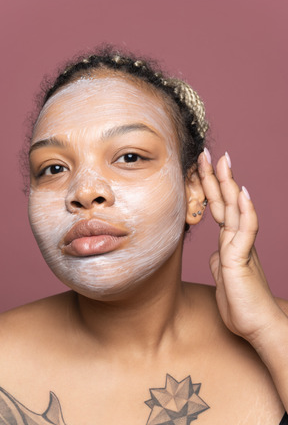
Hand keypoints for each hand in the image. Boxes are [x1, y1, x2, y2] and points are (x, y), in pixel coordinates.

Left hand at [197, 148, 285, 347]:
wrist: (257, 325)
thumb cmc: (240, 303)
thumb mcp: (223, 276)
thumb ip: (218, 260)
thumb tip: (213, 253)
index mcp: (228, 242)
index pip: (217, 208)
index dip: (209, 187)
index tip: (201, 167)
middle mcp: (235, 239)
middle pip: (224, 202)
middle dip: (216, 176)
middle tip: (209, 153)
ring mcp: (241, 247)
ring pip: (235, 210)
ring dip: (229, 185)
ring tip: (224, 162)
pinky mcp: (243, 259)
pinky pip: (246, 231)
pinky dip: (245, 211)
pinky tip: (242, 193)